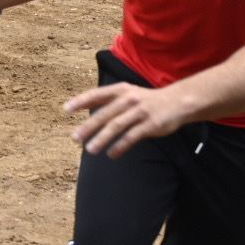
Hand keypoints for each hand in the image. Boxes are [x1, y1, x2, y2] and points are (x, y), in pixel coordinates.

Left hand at [63, 83, 188, 157]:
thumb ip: (106, 100)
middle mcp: (128, 99)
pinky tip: (111, 154)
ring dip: (102, 139)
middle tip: (74, 138)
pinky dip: (120, 146)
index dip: (81, 101)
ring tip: (90, 149)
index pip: (96, 94)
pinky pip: (132, 137)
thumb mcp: (127, 93)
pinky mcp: (150, 125)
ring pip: (116, 126)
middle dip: (88, 127)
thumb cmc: (146, 100)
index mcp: (120, 90)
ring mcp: (140, 112)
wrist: (178, 101)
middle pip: (104, 114)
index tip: (66, 109)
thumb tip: (82, 105)